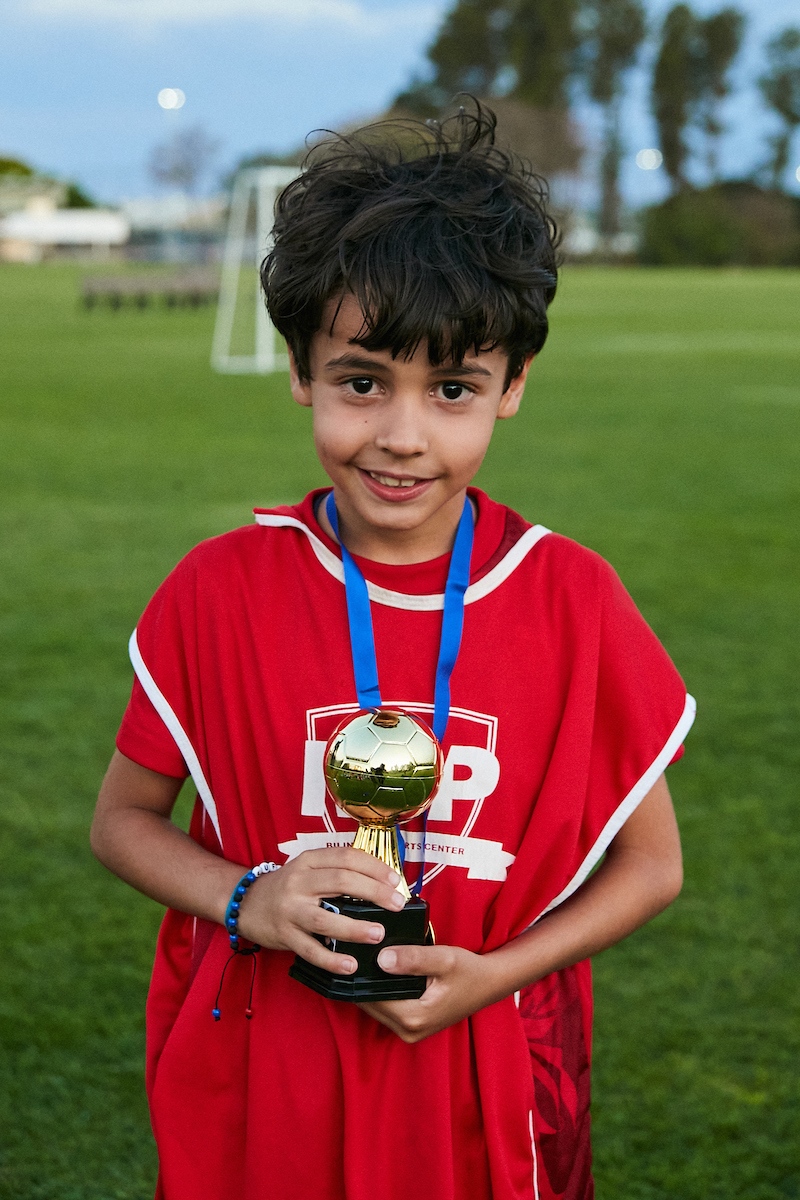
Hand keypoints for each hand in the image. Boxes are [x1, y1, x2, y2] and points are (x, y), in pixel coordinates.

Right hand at [235, 847, 406, 975]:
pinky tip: (350, 965)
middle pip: (340, 882)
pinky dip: (331, 960)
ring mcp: (290, 910)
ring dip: (354, 928)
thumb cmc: (289, 887)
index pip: (346, 857)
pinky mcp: (284, 935)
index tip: (395, 880)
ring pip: (325, 918)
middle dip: (373, 892)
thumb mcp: (309, 869)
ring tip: (378, 934)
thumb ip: (338, 872)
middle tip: (396, 904)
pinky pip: (310, 950)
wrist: (247, 904)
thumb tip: (382, 883)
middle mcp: (298, 882)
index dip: (374, 867)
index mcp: (308, 861)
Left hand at [359, 944, 496, 1042]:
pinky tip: (385, 971)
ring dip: (373, 986)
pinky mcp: (412, 1027)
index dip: (362, 975)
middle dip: (365, 980)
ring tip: (372, 958)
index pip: (371, 997)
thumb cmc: (469, 971)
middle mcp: (409, 1031)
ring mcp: (410, 1031)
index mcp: (414, 1017)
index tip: (357, 952)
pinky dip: (383, 991)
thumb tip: (381, 959)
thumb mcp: (444, 959)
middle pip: (370, 1004)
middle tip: (361, 951)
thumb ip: (413, 959)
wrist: (489, 984)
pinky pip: (387, 1008)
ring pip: (376, 1007)